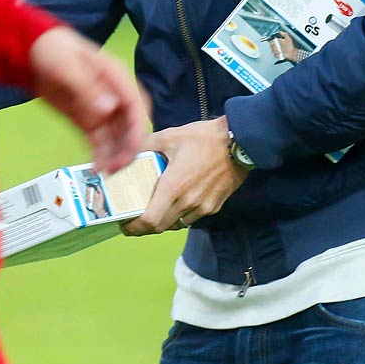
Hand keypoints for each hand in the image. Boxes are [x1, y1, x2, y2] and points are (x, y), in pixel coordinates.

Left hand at [28, 27, 150, 173]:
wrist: (30, 51)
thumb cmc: (53, 49)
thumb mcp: (68, 66)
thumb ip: (88, 89)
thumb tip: (110, 109)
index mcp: (115, 77)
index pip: (135, 104)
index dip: (138, 127)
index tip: (133, 148)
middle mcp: (113, 95)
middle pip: (130, 124)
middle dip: (128, 146)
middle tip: (119, 166)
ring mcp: (101, 109)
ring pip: (116, 136)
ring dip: (115, 154)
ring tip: (107, 172)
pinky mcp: (86, 120)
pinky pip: (98, 140)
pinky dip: (100, 154)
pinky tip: (96, 167)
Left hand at [122, 117, 247, 235]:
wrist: (240, 142)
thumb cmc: (204, 138)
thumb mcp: (170, 136)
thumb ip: (146, 145)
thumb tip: (127, 151)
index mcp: (174, 186)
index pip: (150, 221)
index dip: (134, 227)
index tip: (124, 224)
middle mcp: (188, 202)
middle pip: (160, 228)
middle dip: (144, 227)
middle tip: (134, 219)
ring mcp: (202, 207)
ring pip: (176, 225)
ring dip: (163, 222)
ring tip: (154, 210)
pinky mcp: (214, 207)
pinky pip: (191, 218)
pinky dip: (179, 216)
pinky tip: (176, 203)